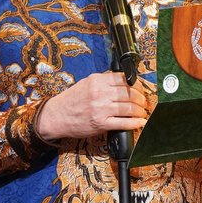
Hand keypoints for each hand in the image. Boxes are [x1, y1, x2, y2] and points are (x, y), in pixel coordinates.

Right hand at [35, 72, 153, 141]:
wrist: (56, 116)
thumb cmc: (71, 100)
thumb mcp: (86, 83)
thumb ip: (103, 81)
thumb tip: (123, 81)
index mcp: (97, 80)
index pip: (124, 79)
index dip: (136, 85)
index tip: (140, 89)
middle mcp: (100, 93)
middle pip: (130, 93)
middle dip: (141, 99)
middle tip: (144, 103)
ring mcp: (101, 108)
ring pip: (129, 108)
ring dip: (140, 111)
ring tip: (142, 113)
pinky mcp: (101, 123)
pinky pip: (123, 122)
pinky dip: (134, 123)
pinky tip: (139, 122)